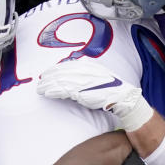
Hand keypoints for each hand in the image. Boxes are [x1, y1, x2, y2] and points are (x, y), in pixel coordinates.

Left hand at [37, 64, 152, 131]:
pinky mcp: (83, 91)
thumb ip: (88, 77)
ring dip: (48, 84)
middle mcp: (86, 71)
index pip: (69, 65)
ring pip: (60, 81)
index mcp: (90, 66)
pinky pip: (64, 90)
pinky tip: (47, 93)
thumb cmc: (112, 92)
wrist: (124, 99)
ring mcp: (84, 81)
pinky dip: (53, 91)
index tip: (48, 73)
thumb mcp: (100, 79)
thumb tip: (77, 79)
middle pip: (62, 72)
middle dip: (49, 76)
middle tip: (40, 81)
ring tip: (40, 88)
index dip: (56, 69)